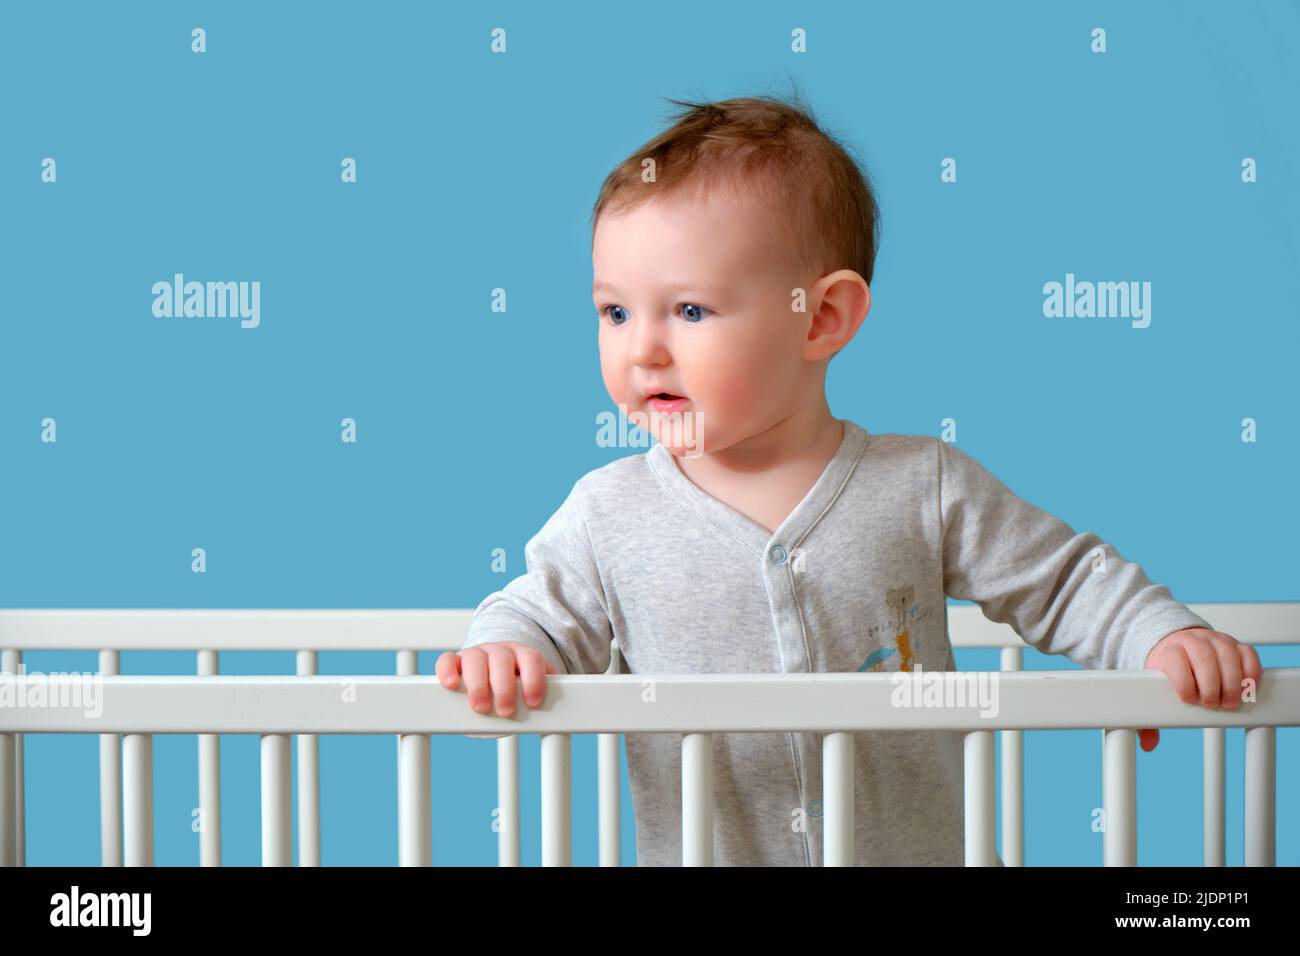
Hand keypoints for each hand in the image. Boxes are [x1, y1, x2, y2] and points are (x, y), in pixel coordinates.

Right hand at [436, 642, 556, 717]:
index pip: (531, 659)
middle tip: (506, 711)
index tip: (534, 702)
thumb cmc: (518, 686)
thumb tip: (558, 711)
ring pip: (475, 659)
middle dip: (504, 687)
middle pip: (502, 659)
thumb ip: (543, 694)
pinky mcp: (455, 662)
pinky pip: (447, 659)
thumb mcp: (533, 688)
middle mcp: (499, 651)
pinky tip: (451, 684)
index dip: (534, 680)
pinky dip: (447, 670)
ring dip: (478, 684)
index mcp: (523, 655)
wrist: (497, 671)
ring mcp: (476, 654)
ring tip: (481, 707)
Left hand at [1139, 627, 1262, 751]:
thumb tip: (1149, 744)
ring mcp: (1216, 641)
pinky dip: (1250, 673)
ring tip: (1229, 702)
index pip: (1174, 660)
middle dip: (1210, 685)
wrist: (1178, 646)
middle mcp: (1193, 642)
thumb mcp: (1154, 690)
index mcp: (1169, 651)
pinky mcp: (1236, 646)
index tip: (1187, 699)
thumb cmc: (1168, 671)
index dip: (1182, 681)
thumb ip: (1151, 717)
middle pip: (1204, 658)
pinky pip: (1248, 655)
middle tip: (1211, 704)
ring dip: (1232, 683)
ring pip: (1228, 656)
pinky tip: (1246, 689)